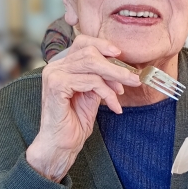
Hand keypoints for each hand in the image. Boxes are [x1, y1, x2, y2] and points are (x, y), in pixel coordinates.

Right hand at [26, 35, 140, 181]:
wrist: (60, 145)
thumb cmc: (74, 122)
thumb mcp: (91, 95)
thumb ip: (99, 79)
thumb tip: (119, 68)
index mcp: (61, 66)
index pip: (82, 43)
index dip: (103, 45)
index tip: (121, 54)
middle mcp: (55, 67)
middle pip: (90, 52)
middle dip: (115, 65)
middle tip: (133, 78)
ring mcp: (54, 75)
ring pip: (92, 64)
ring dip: (115, 78)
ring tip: (127, 90)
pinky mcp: (57, 86)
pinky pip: (91, 81)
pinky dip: (107, 93)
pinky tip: (114, 106)